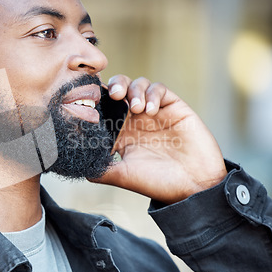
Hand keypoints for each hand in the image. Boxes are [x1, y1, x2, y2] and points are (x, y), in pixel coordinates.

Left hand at [93, 75, 227, 203]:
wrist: (194, 187)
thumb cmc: (158, 183)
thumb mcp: (123, 176)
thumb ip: (101, 169)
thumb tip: (78, 165)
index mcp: (122, 132)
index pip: (105, 107)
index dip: (97, 100)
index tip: (91, 102)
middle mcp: (136, 119)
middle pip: (119, 89)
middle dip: (114, 86)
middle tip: (113, 95)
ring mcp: (155, 112)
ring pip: (138, 84)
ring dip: (133, 90)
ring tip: (135, 107)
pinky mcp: (174, 107)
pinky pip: (160, 89)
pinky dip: (152, 94)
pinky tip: (151, 109)